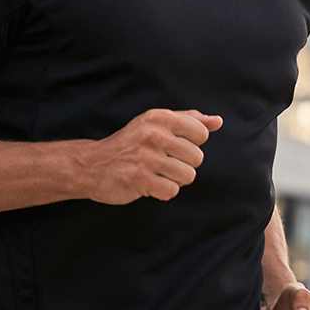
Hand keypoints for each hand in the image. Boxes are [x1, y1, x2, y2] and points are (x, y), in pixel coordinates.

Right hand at [80, 109, 222, 203]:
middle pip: (197, 158)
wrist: (92, 165)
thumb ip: (189, 121)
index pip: (201, 134)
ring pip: (188, 176)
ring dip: (174, 179)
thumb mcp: (156, 124)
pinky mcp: (140, 179)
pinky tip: (148, 184)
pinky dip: (163, 191)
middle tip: (161, 163)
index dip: (191, 144)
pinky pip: (172, 191)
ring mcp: (147, 157)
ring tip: (155, 173)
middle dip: (183, 164)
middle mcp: (154, 134)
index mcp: (160, 117)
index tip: (173, 147)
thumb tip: (217, 121)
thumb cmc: (130, 144)